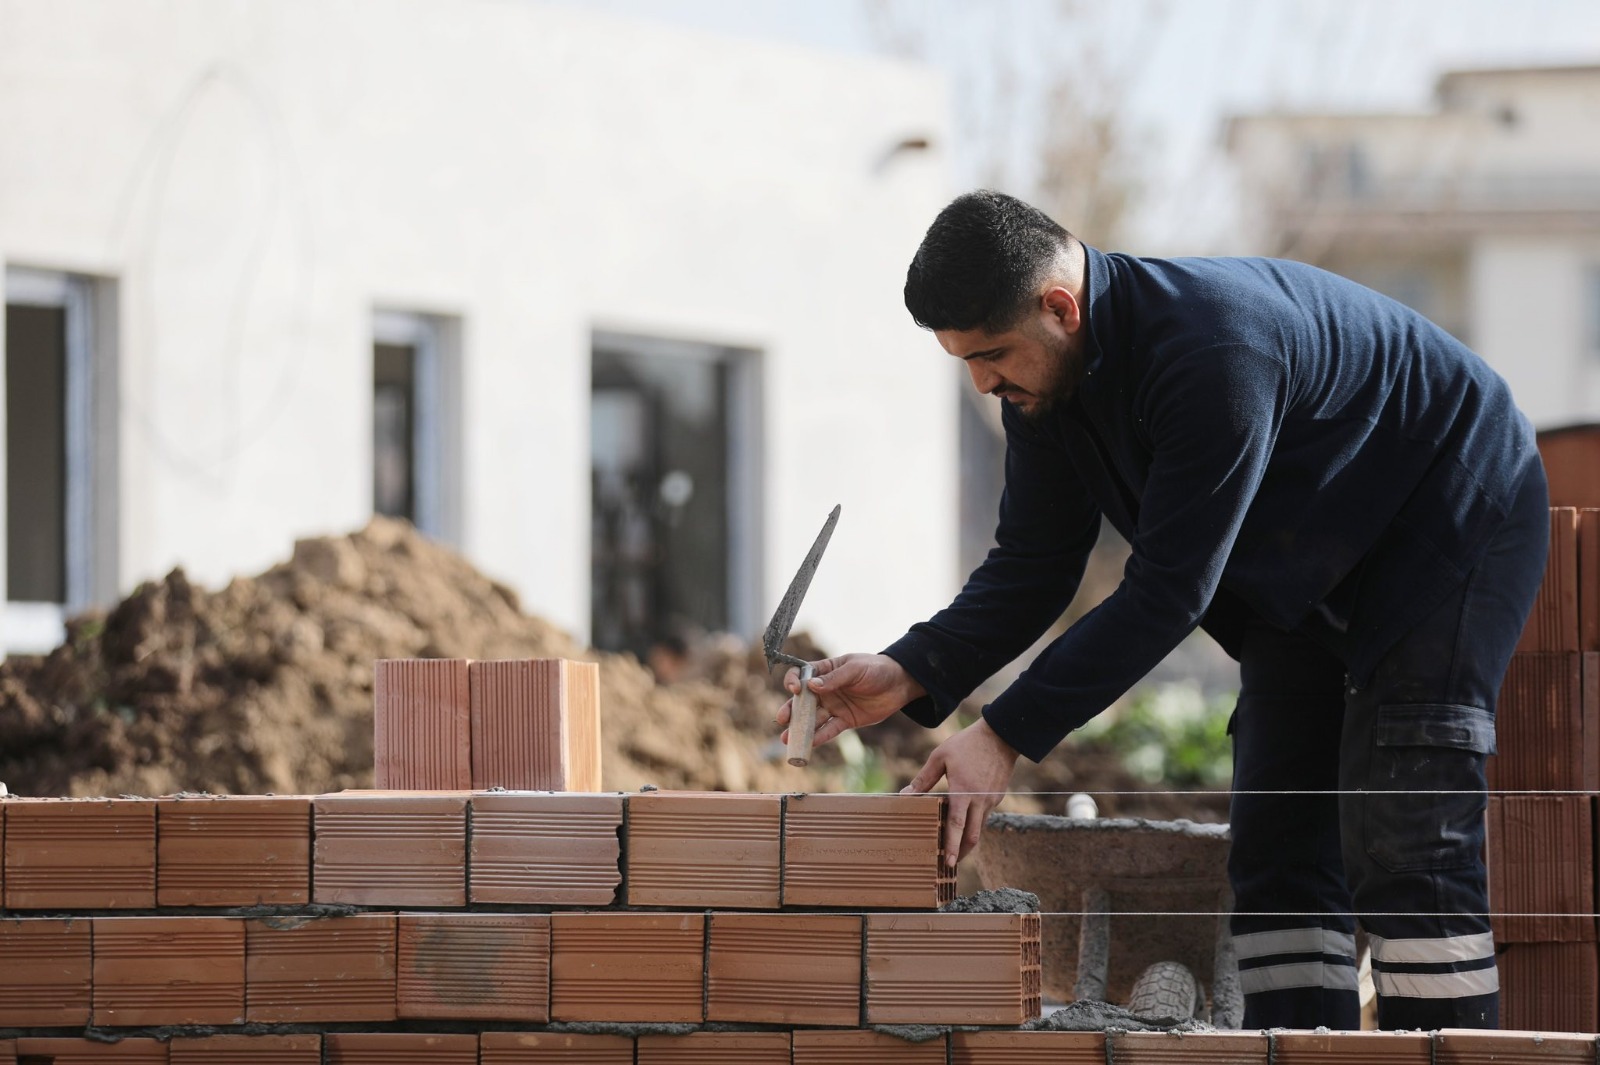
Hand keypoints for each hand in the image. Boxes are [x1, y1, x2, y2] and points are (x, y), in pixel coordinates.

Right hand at [776, 652, 924, 747]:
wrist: (899, 684)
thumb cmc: (876, 669)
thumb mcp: (855, 669)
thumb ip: (835, 678)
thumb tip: (812, 686)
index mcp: (825, 671)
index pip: (801, 675)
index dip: (794, 681)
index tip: (795, 689)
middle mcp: (825, 690)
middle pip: (802, 701)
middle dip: (791, 710)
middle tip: (783, 720)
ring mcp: (834, 706)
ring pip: (813, 719)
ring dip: (800, 729)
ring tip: (788, 738)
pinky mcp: (845, 720)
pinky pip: (829, 730)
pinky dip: (819, 737)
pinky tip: (810, 744)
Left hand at [902, 715, 1018, 865]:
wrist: (1001, 735)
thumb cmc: (967, 744)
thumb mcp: (940, 757)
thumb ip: (924, 779)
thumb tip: (906, 796)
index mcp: (963, 791)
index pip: (956, 825)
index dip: (952, 845)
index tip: (948, 862)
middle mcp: (979, 800)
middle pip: (972, 835)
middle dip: (962, 852)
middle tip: (951, 865)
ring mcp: (990, 800)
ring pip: (979, 828)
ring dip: (968, 840)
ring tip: (956, 849)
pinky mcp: (997, 797)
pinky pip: (984, 816)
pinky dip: (974, 824)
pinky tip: (965, 824)